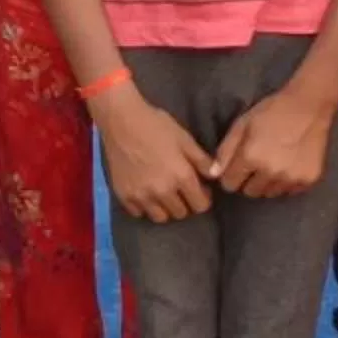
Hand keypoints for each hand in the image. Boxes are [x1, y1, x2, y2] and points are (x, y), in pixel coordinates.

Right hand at [93, 87, 214, 222]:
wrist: (121, 120)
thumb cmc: (156, 125)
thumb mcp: (184, 139)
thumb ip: (202, 160)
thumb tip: (216, 177)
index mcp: (181, 177)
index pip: (201, 205)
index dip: (203, 198)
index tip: (199, 188)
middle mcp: (162, 191)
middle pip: (181, 213)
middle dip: (185, 203)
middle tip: (179, 188)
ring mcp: (141, 196)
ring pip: (161, 217)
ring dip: (165, 208)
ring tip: (162, 193)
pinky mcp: (124, 196)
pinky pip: (139, 213)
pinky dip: (144, 206)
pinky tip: (144, 191)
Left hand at [212, 85, 336, 198]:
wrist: (309, 106)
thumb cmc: (272, 112)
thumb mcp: (242, 125)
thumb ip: (226, 151)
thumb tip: (214, 175)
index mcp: (251, 157)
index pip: (230, 184)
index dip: (231, 175)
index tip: (238, 165)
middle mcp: (270, 172)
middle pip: (250, 192)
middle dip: (249, 180)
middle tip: (258, 162)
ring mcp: (291, 178)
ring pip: (270, 193)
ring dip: (268, 182)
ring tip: (274, 162)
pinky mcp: (308, 180)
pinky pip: (289, 192)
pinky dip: (287, 182)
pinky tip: (289, 164)